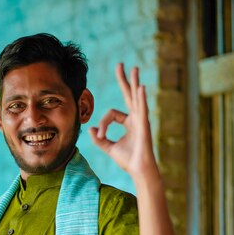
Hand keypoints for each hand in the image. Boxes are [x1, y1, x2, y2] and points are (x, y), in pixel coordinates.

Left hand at [89, 63, 158, 178]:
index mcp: (129, 122)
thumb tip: (91, 129)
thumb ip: (99, 138)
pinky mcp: (143, 125)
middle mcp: (136, 118)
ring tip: (133, 68)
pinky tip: (140, 87)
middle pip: (128, 95)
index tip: (101, 135)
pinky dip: (141, 98)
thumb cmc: (127, 160)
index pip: (111, 114)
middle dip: (124, 80)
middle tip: (120, 65)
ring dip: (134, 82)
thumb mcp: (108, 147)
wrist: (138, 169)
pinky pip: (141, 109)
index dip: (103, 124)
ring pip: (136, 97)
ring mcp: (141, 120)